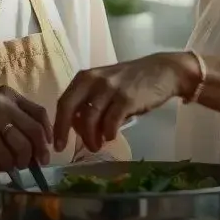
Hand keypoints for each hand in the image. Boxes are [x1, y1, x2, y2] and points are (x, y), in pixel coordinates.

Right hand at [0, 85, 53, 173]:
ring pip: (13, 152)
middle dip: (35, 154)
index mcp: (9, 95)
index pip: (39, 113)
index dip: (47, 133)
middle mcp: (0, 104)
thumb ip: (18, 118)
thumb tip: (42, 147)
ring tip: (6, 166)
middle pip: (32, 134)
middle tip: (31, 165)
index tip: (48, 148)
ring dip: (11, 165)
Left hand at [54, 52, 199, 152]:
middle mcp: (94, 80)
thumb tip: (77, 127)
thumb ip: (91, 102)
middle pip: (69, 108)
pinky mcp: (127, 98)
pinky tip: (111, 137)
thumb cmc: (132, 81)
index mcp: (86, 77)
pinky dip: (108, 133)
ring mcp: (110, 88)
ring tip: (95, 146)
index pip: (64, 101)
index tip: (57, 143)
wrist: (163, 71)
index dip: (58, 124)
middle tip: (64, 148)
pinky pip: (110, 122)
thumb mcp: (106, 85)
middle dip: (63, 131)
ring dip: (91, 137)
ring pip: (89, 118)